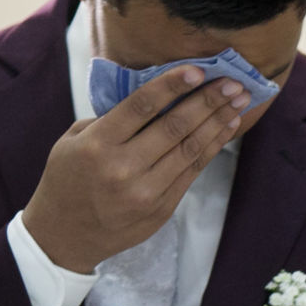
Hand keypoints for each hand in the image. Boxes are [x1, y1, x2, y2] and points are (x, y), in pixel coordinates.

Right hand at [21, 66, 253, 271]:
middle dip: (208, 101)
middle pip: (174, 127)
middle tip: (232, 83)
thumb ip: (111, 119)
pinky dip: (213, 146)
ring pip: (190, 149)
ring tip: (239, 101)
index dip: (172, 86)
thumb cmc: (68, 178)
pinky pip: (193, 171)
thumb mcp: (74, 140)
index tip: (198, 70)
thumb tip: (158, 94)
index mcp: (98, 144)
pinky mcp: (161, 208)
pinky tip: (227, 127)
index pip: (141, 107)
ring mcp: (145, 192)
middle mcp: (123, 168)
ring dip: (219, 122)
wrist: (65, 235)